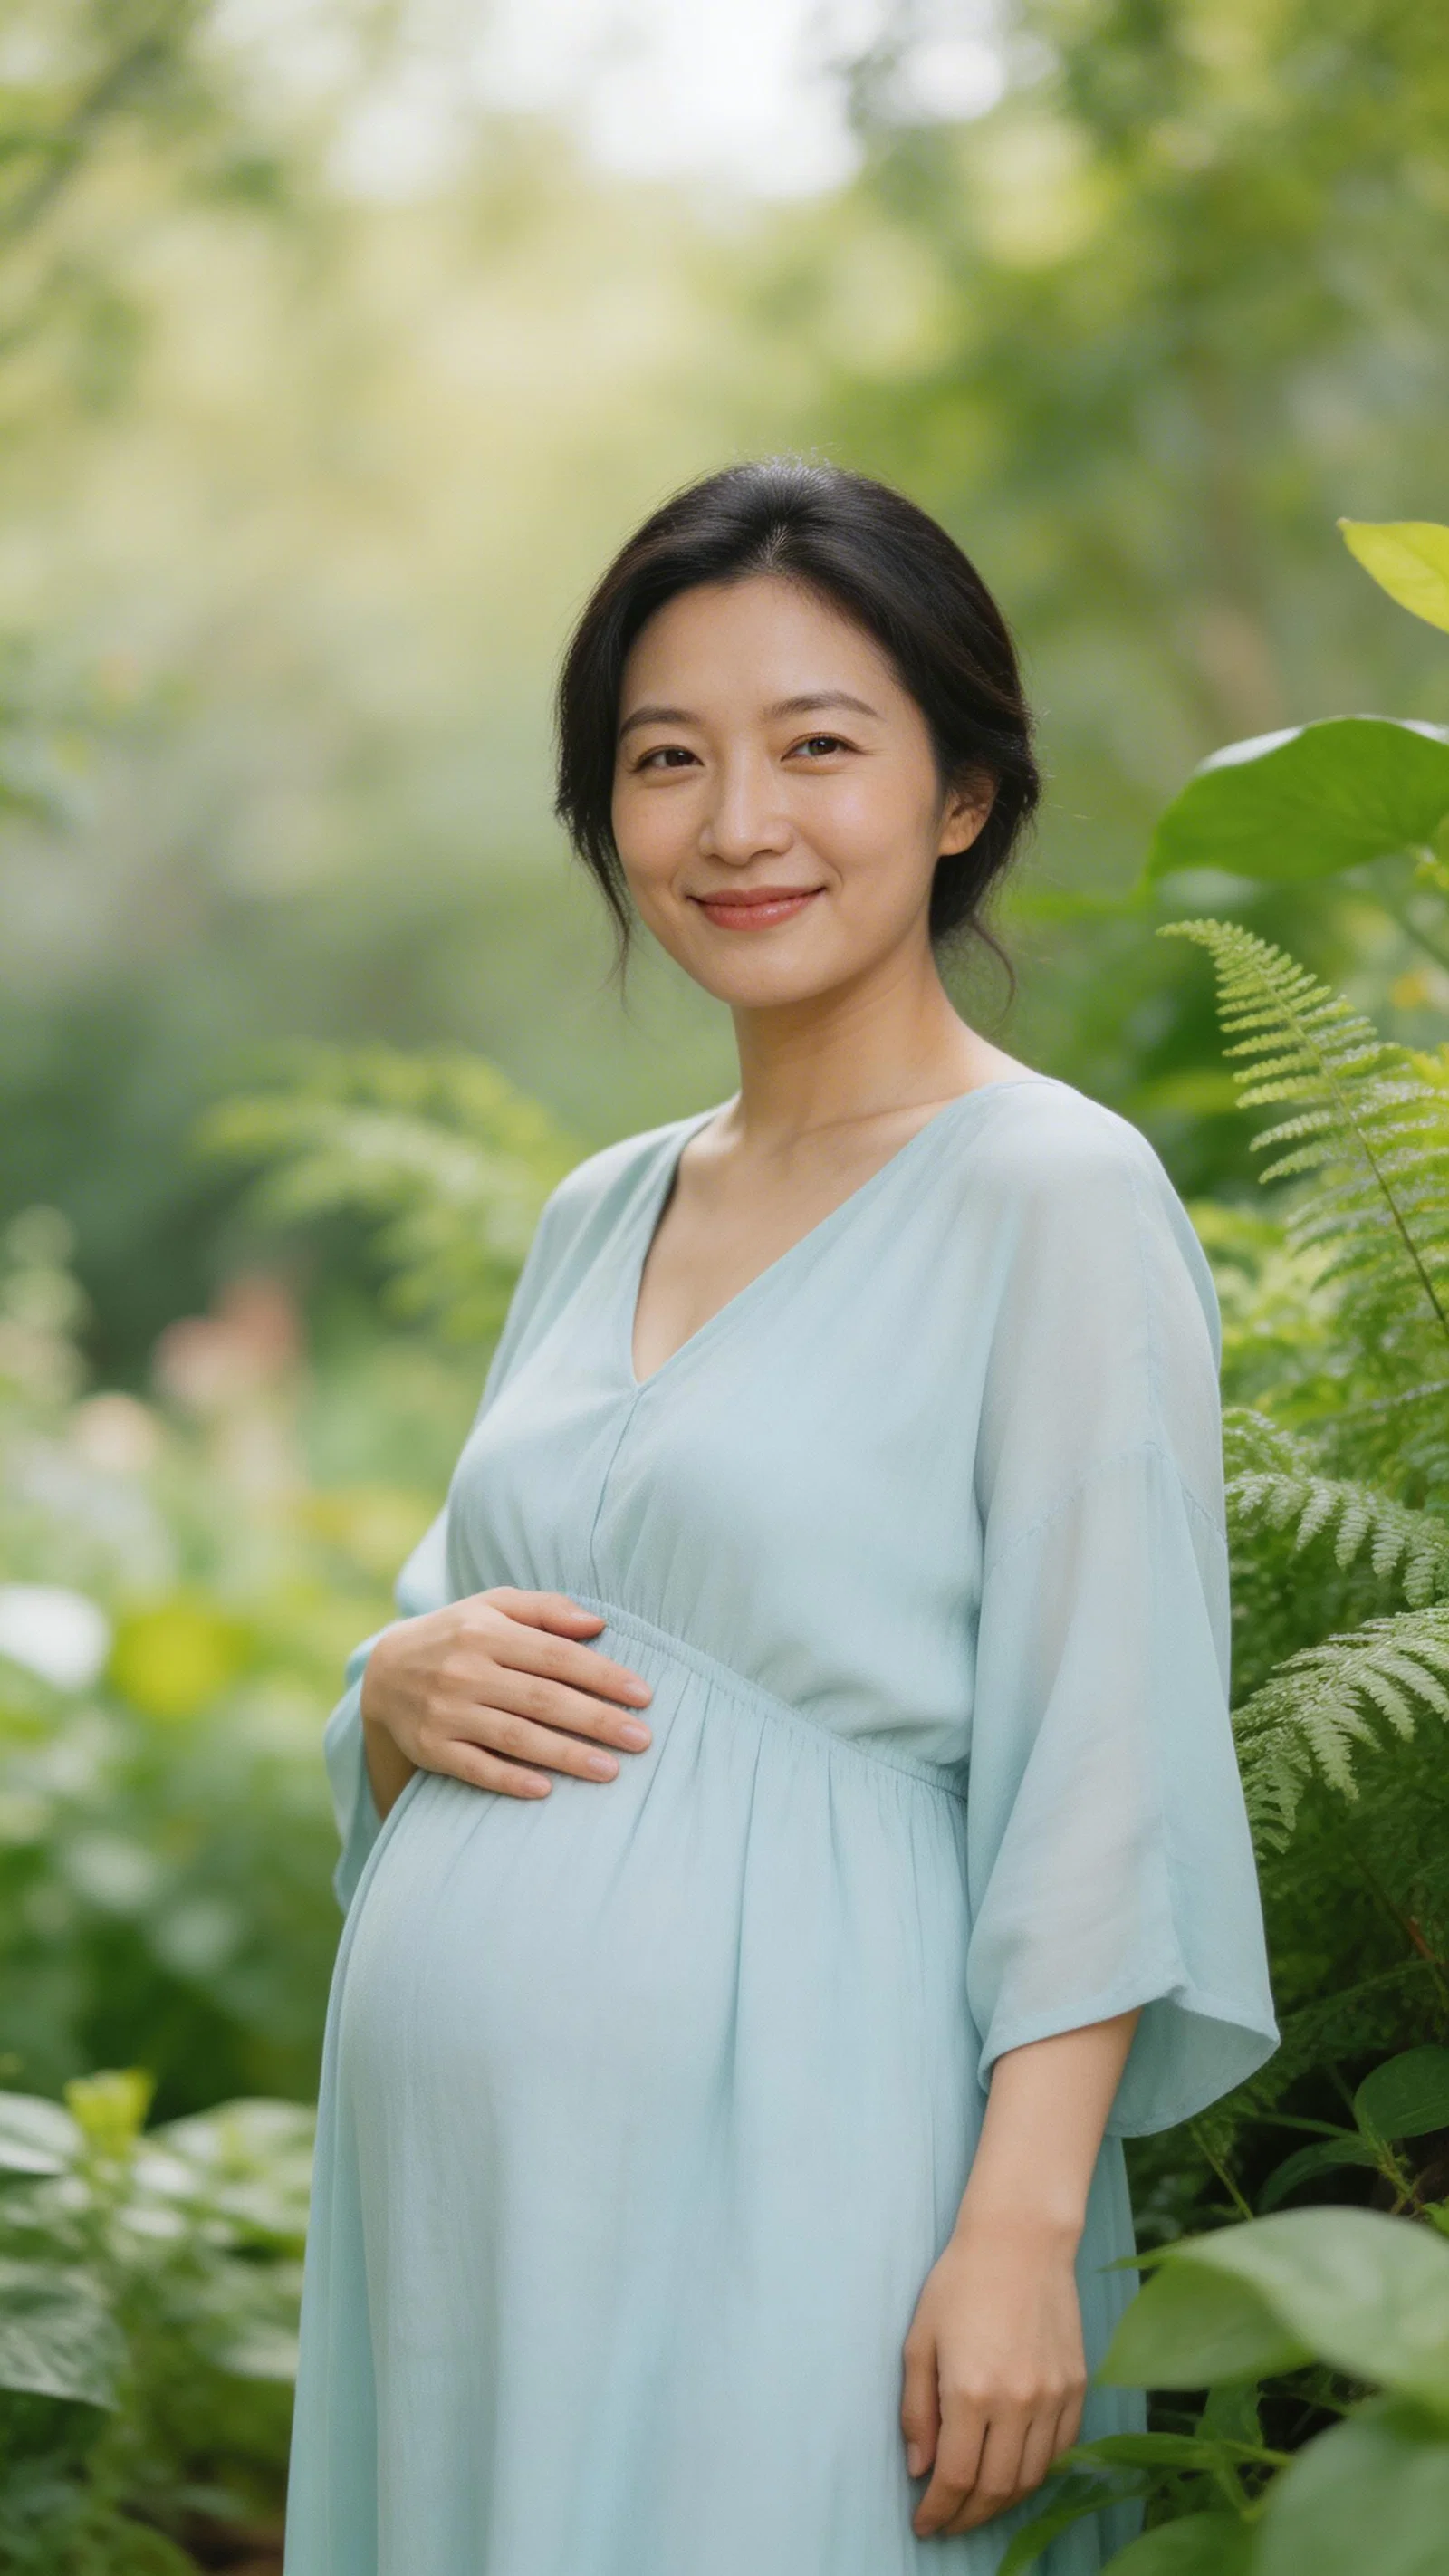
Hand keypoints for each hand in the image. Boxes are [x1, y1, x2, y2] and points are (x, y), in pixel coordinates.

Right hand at [359, 1588, 652, 1813]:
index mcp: (487, 1632)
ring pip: (515, 1736)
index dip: (602, 1675)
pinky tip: (546, 1789)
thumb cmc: (457, 1635)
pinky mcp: (431, 1748)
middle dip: (596, 1720)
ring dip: (566, 1755)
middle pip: (543, 1698)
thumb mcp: (493, 1606)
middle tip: (642, 1739)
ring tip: (611, 1771)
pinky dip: (509, 1779)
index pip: (556, 1656)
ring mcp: (447, 1712)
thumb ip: (546, 1609)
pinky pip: (475, 1767)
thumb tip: (598, 1623)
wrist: (384, 1674)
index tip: (643, 1696)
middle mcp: (466, 1671)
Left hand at [900, 2212, 1086, 2538]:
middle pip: (995, 2488)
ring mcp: (1053, 2396)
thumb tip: (919, 2468)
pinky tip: (1015, 2473)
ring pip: (1031, 2477)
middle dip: (967, 2516)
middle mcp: (1017, 2401)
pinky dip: (1038, 2473)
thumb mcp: (920, 2340)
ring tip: (978, 2505)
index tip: (924, 2525)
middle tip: (948, 2523)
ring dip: (1002, 2503)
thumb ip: (916, 2409)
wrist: (1021, 2240)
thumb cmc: (960, 2282)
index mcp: (970, 2390)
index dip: (938, 2511)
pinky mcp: (1077, 2387)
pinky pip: (1061, 2450)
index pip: (955, 2477)